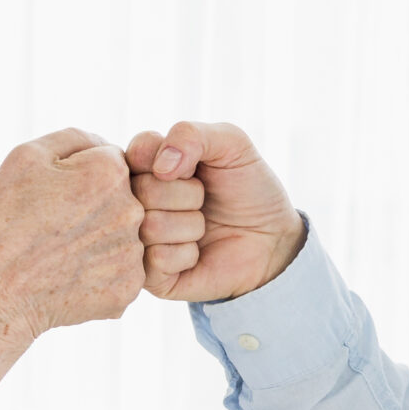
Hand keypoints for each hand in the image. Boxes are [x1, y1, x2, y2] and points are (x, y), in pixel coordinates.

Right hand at [0, 129, 144, 335]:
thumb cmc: (1, 222)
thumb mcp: (25, 158)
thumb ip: (75, 139)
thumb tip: (105, 146)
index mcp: (109, 173)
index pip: (110, 161)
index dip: (79, 177)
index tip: (54, 197)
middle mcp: (132, 211)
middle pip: (122, 199)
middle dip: (94, 207)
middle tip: (54, 228)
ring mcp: (133, 254)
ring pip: (122, 235)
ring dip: (98, 240)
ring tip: (59, 255)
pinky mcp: (128, 289)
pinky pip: (120, 270)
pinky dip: (98, 273)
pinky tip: (69, 277)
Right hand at [126, 120, 307, 302]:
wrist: (273, 238)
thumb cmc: (248, 187)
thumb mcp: (231, 144)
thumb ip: (191, 134)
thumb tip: (160, 167)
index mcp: (146, 165)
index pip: (135, 152)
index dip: (169, 159)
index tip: (193, 168)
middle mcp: (135, 202)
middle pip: (141, 190)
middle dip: (187, 194)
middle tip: (203, 200)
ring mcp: (140, 239)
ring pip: (150, 226)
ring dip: (191, 225)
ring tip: (203, 227)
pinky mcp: (150, 275)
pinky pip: (158, 259)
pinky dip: (188, 254)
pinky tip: (197, 253)